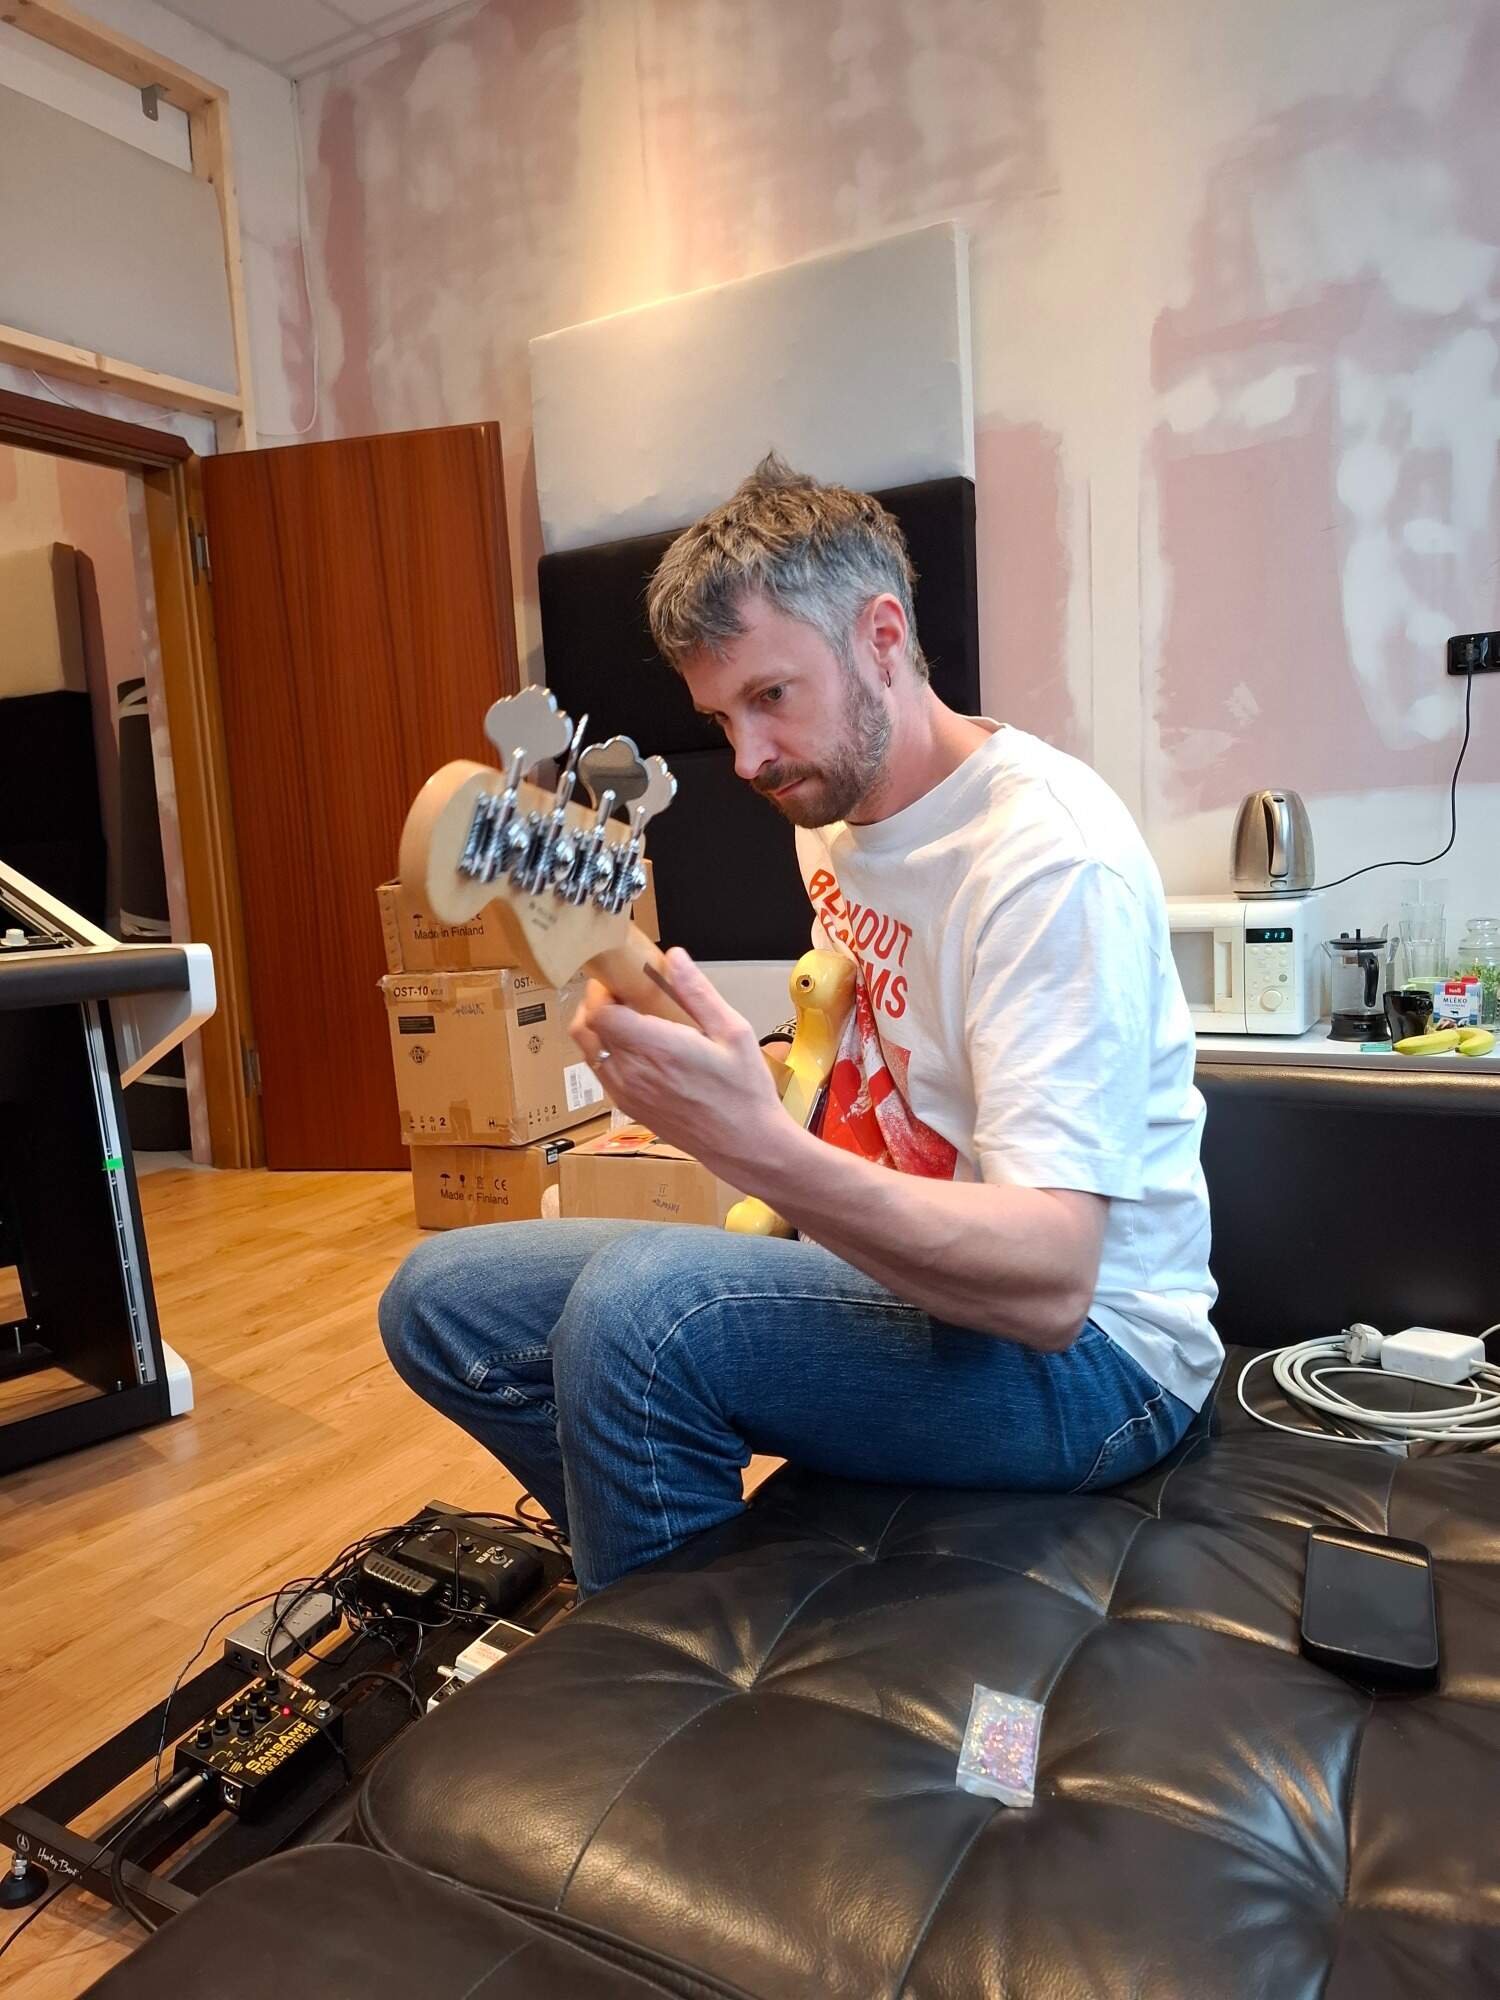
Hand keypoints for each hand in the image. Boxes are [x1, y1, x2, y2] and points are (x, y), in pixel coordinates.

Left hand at [569, 948, 784, 1176]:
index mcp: (657, 1049)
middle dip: (596, 1004)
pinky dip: (606, 1053)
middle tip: (621, 994)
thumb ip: (698, 993)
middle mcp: (633, 1072)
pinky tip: (637, 1048)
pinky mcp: (629, 1108)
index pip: (600, 1013)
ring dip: (598, 1029)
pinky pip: (601, 1073)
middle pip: (584, 1029)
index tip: (620, 980)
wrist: (745, 1145)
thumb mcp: (732, 1032)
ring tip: (629, 1019)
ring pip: (588, 1052)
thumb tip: (675, 957)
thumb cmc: (744, 1091)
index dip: (602, 991)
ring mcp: (626, 1094)